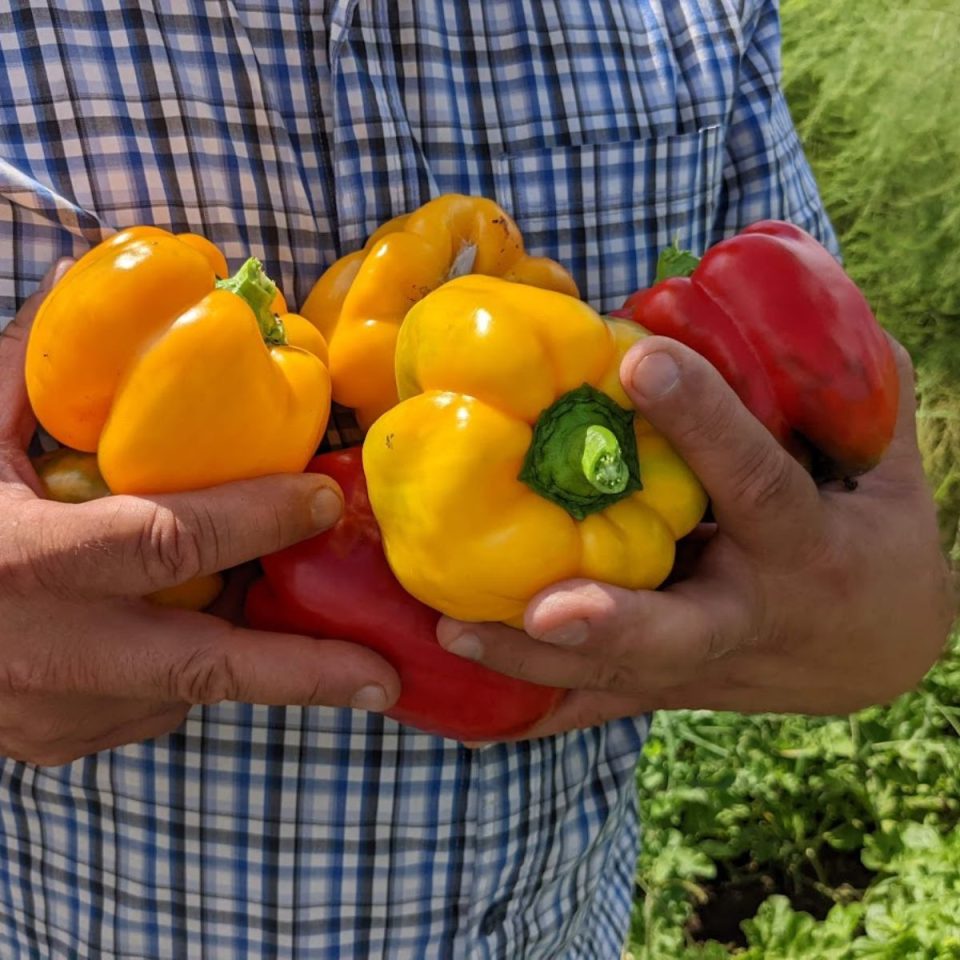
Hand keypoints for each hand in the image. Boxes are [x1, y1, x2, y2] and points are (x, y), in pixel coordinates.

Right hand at [0, 262, 399, 765]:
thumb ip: (21, 376)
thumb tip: (81, 296)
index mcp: (26, 565)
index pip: (168, 541)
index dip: (256, 518)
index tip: (321, 496)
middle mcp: (51, 656)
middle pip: (207, 668)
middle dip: (306, 674)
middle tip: (385, 676)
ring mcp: (55, 716)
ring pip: (186, 690)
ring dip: (248, 656)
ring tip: (301, 625)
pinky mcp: (55, 746)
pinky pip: (148, 707)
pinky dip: (182, 669)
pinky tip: (190, 629)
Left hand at [437, 336, 955, 737]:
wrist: (878, 647)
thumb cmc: (874, 538)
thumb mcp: (880, 466)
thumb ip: (843, 393)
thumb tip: (803, 300)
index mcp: (807, 544)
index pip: (756, 480)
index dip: (704, 423)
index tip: (642, 359)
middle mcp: (749, 615)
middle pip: (680, 630)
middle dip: (614, 621)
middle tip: (545, 605)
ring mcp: (703, 666)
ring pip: (618, 676)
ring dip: (535, 662)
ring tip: (453, 632)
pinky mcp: (669, 687)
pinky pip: (597, 705)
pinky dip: (536, 706)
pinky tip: (464, 712)